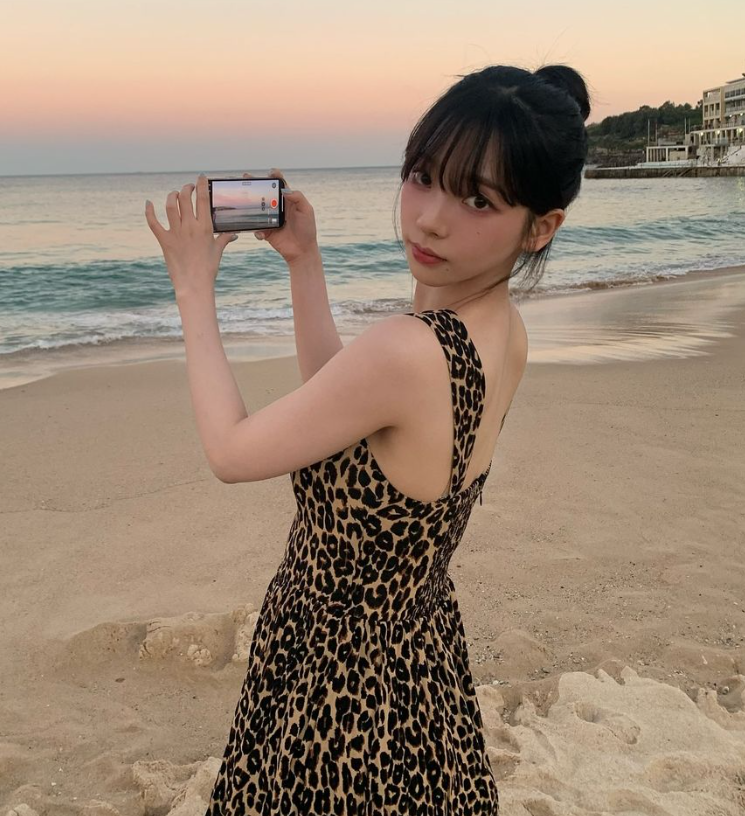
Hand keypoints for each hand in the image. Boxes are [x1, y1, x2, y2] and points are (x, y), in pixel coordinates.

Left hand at [145, 174, 236, 298]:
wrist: (194, 284)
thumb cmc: (208, 269)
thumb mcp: (218, 251)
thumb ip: (225, 239)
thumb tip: (234, 234)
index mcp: (205, 227)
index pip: (203, 199)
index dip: (201, 185)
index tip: (201, 177)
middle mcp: (189, 227)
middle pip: (185, 198)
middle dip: (186, 188)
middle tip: (188, 188)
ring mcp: (176, 232)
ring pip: (170, 205)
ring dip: (172, 196)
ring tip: (175, 194)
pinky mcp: (164, 240)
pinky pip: (153, 222)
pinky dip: (149, 211)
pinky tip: (148, 203)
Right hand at [246, 168, 318, 264]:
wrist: (302, 251)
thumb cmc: (307, 230)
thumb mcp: (307, 211)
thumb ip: (298, 198)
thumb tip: (284, 189)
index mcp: (288, 201)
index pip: (280, 185)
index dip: (275, 176)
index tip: (270, 172)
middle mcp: (278, 208)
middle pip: (264, 193)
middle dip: (255, 185)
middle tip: (246, 177)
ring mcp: (270, 219)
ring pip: (257, 209)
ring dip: (248, 204)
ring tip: (242, 199)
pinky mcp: (266, 231)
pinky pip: (257, 228)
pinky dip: (257, 230)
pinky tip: (261, 233)